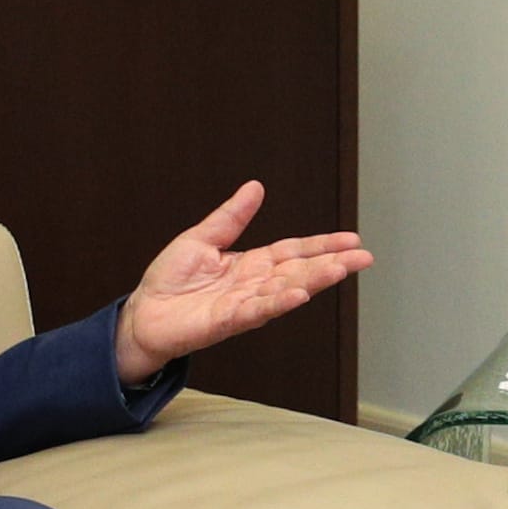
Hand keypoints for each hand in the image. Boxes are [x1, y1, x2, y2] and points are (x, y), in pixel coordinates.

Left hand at [115, 181, 374, 385]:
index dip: (322, 245)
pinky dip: (279, 303)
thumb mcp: (201, 238)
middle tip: (364, 257)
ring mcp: (244, 304)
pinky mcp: (227, 321)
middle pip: (300, 270)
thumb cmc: (169, 282)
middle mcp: (255, 285)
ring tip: (341, 269)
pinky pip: (257, 311)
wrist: (143, 314)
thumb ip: (231, 217)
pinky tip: (299, 294)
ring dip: (314, 280)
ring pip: (286, 290)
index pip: (294, 252)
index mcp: (251, 264)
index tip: (352, 239)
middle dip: (332, 263)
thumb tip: (256, 187)